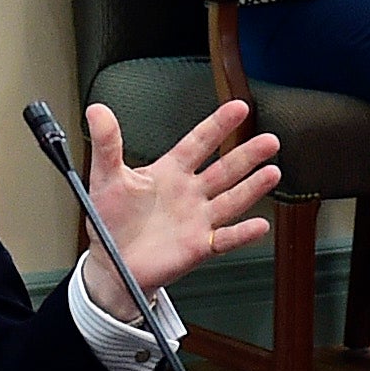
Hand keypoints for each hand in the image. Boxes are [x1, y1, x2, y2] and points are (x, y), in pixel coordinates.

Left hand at [79, 100, 279, 319]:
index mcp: (169, 172)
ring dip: (251, 187)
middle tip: (269, 140)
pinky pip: (225, 238)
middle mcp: (189, 193)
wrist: (111, 263)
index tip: (239, 107)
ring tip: (272, 172)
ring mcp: (197, 219)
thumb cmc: (110, 220)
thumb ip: (106, 144)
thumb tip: (97, 110)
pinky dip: (242, 233)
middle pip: (223, 169)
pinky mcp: (199, 245)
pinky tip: (258, 225)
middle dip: (246, 155)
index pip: (198, 143)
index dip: (217, 126)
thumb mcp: (105, 178)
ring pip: (231, 200)